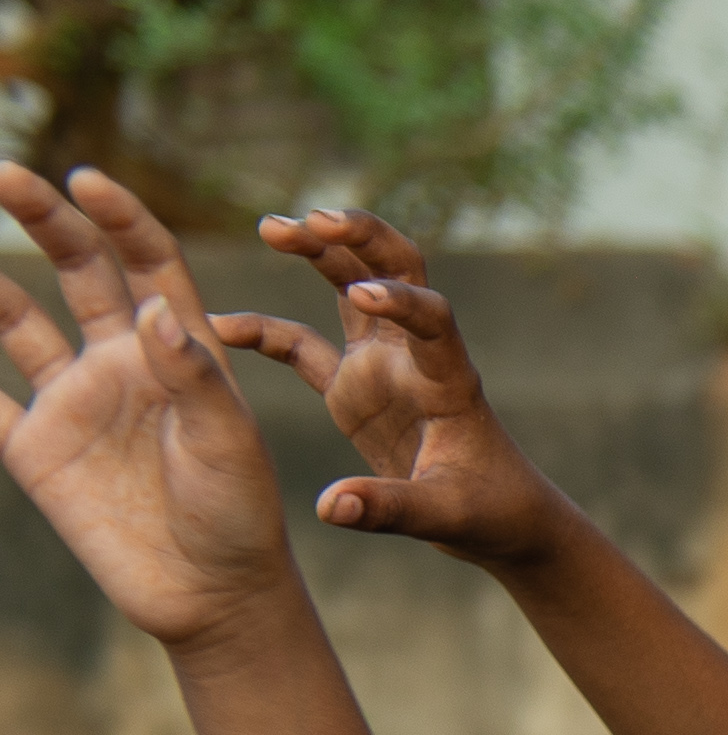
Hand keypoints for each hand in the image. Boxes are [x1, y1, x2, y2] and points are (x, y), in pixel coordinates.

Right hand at [0, 168, 299, 643]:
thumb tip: (150, 308)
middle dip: (44, 218)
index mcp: (179, 350)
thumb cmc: (239, 514)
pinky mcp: (34, 447)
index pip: (148, 262)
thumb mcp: (228, 443)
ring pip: (15, 320)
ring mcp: (73, 401)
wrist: (211, 593)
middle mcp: (121, 362)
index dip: (120, 217)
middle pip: (78, 270)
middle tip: (5, 173)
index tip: (89, 181)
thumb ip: (193, 378)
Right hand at [214, 208, 572, 560]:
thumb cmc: (487, 512)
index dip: (404, 302)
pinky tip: (220, 325)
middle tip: (314, 218)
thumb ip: (390, 509)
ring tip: (272, 225)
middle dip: (361, 238)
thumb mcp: (445, 517)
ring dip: (319, 252)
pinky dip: (266, 331)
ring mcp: (384, 365)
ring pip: (352, 287)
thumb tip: (329, 507)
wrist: (500, 517)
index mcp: (449, 381)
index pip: (434, 322)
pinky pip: (303, 346)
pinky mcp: (355, 386)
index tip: (364, 294)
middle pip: (398, 271)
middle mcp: (415, 358)